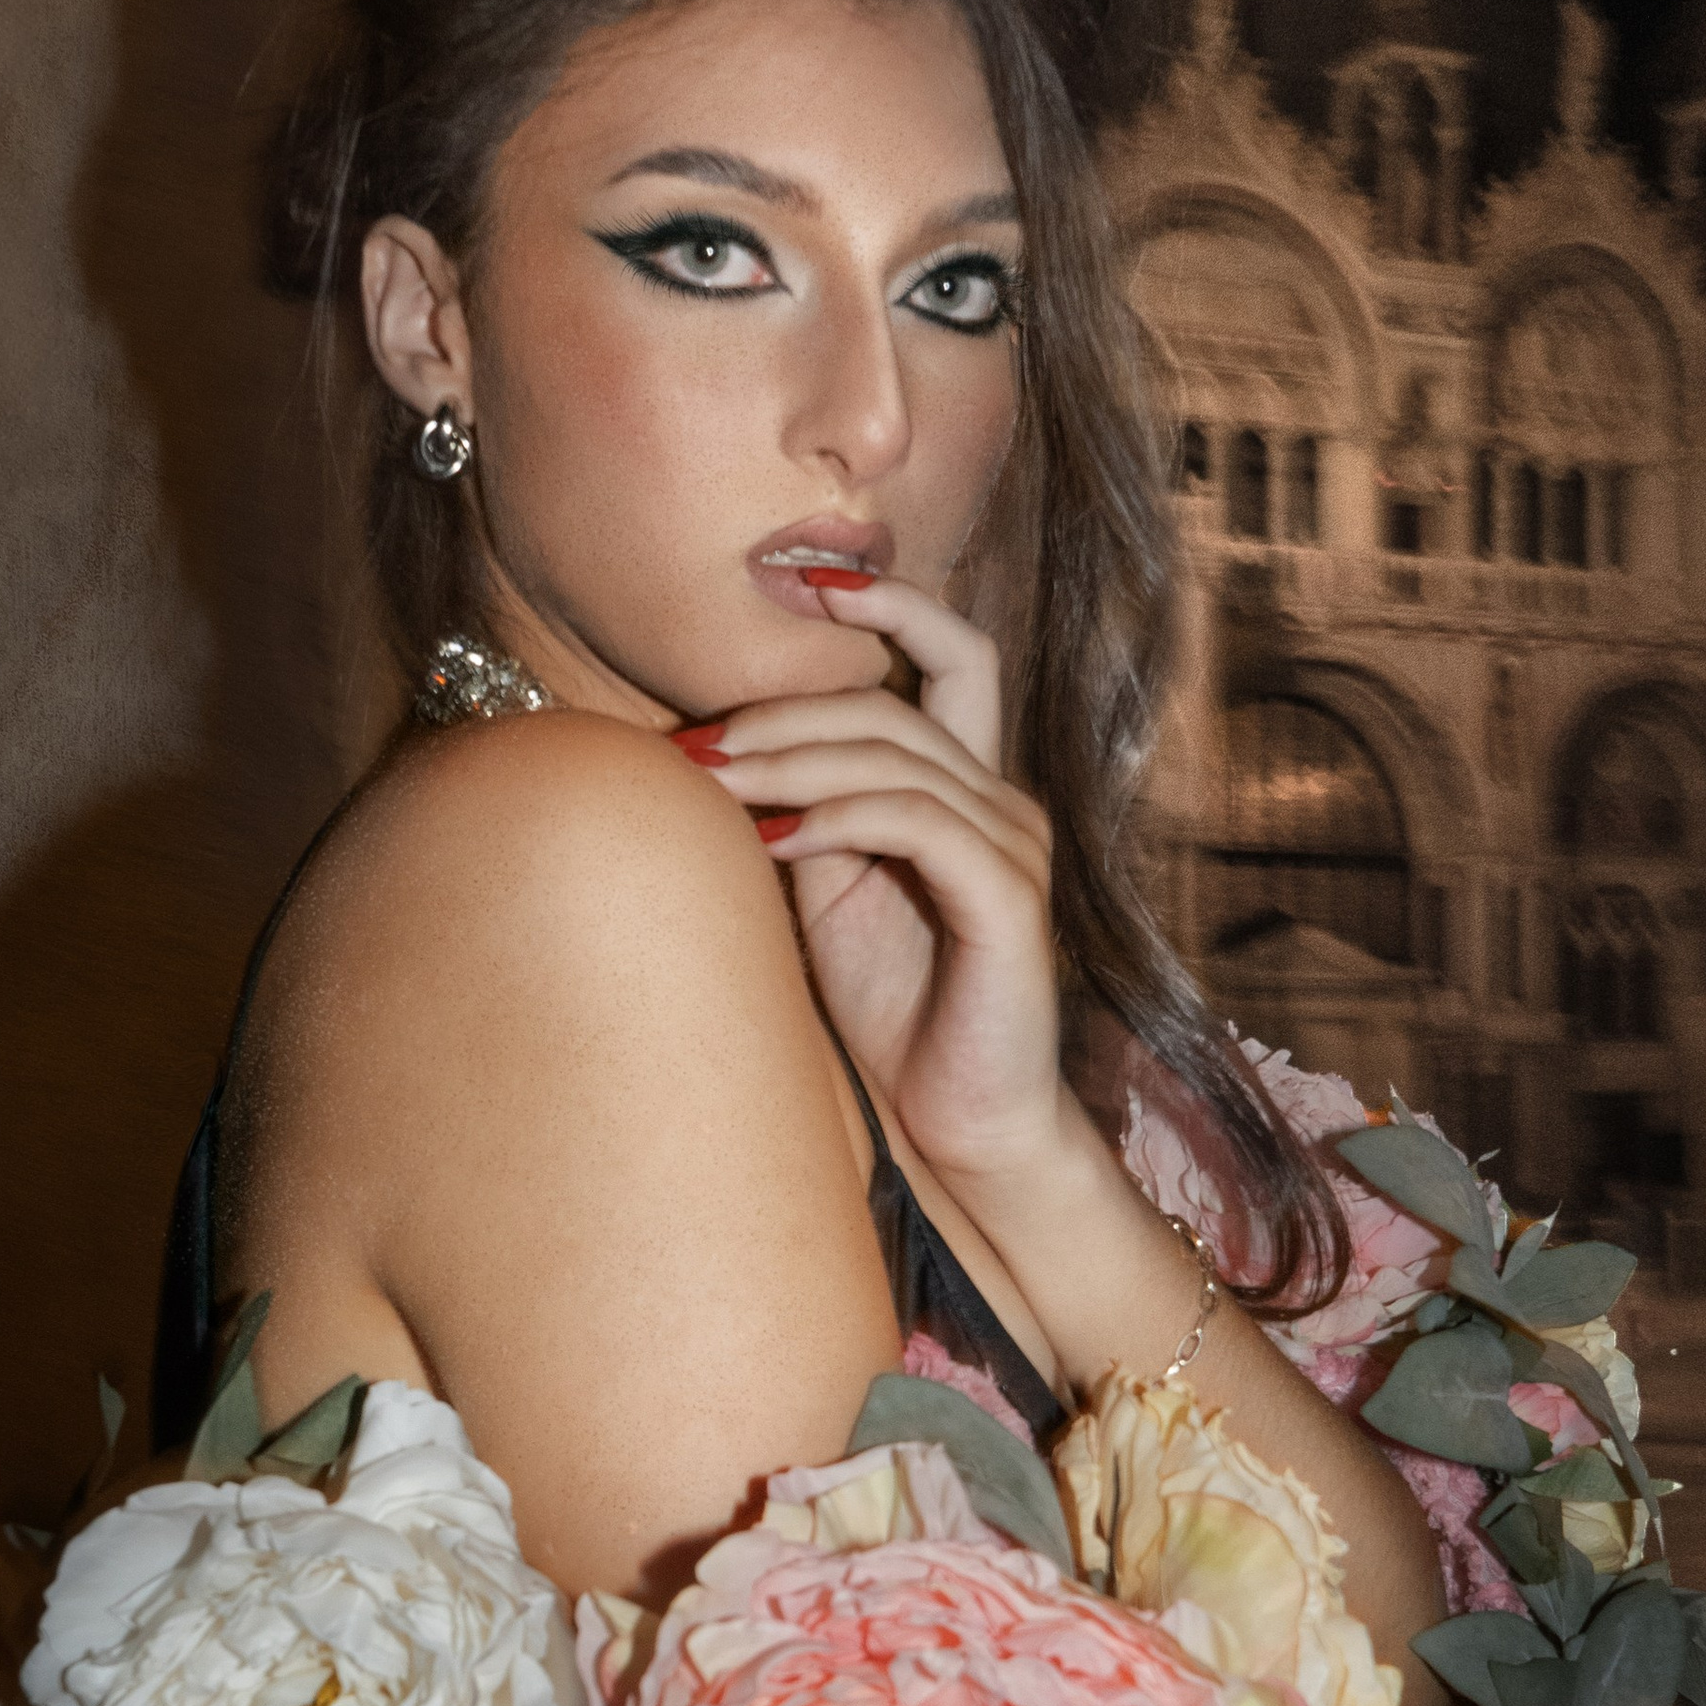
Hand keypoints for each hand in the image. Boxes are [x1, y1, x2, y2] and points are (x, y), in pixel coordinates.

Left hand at [683, 579, 1075, 1206]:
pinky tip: (772, 841)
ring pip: (896, 753)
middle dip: (784, 710)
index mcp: (965, 786)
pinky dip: (836, 818)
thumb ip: (801, 813)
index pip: (951, 652)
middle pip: (894, 702)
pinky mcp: (1006, 898)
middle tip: (693, 742)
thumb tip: (711, 752)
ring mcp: (1011, 845)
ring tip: (709, 784)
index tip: (796, 578)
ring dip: (790, 761)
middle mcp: (1001, 800)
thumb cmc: (893, 1016)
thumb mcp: (829, 893)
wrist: (958, 1126)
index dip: (885, 602)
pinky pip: (916, 821)